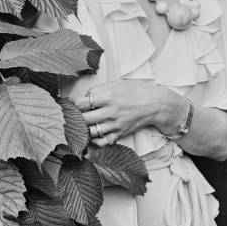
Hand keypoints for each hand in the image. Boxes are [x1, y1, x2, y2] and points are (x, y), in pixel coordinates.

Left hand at [72, 80, 186, 146]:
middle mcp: (110, 111)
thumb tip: (84, 97)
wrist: (156, 103)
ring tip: (81, 125)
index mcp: (108, 96)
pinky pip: (101, 142)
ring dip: (83, 129)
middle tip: (71, 116)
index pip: (81, 103)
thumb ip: (99, 89)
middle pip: (82, 119)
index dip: (72, 104)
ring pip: (90, 132)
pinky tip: (93, 133)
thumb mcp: (117, 83)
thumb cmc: (136, 90)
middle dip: (74, 118)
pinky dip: (94, 140)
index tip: (70, 104)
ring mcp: (115, 124)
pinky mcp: (120, 133)